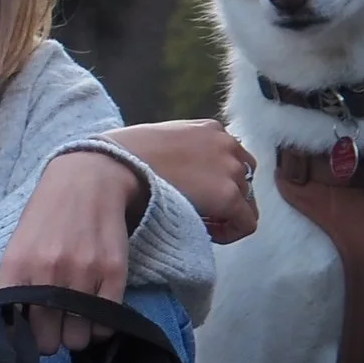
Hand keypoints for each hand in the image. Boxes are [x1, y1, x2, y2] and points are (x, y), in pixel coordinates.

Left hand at [0, 148, 135, 354]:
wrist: (86, 180)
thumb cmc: (46, 217)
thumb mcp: (17, 246)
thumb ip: (14, 286)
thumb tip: (14, 331)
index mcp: (17, 266)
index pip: (15, 329)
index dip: (23, 337)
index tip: (30, 331)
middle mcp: (48, 272)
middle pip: (48, 341)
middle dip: (51, 339)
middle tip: (55, 325)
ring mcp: (83, 273)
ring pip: (77, 338)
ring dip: (76, 334)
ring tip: (76, 317)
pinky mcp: (113, 273)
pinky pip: (105, 324)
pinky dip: (99, 326)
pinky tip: (94, 310)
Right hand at [102, 118, 259, 244]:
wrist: (116, 167)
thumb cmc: (125, 157)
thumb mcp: (161, 143)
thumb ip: (182, 153)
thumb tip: (183, 173)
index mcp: (210, 129)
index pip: (230, 159)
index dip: (216, 183)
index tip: (195, 197)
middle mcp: (227, 144)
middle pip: (244, 180)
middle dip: (226, 199)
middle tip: (199, 212)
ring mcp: (231, 168)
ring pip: (247, 202)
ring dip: (227, 214)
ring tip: (199, 222)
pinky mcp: (228, 195)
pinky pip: (246, 223)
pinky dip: (230, 232)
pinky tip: (205, 233)